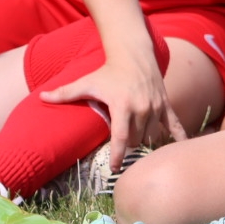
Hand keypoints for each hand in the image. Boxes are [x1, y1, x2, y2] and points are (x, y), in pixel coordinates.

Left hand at [39, 48, 186, 162]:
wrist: (133, 54)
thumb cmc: (107, 71)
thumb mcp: (86, 82)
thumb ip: (64, 93)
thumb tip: (41, 97)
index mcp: (122, 106)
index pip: (121, 138)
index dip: (118, 156)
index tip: (115, 169)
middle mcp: (142, 108)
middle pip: (136, 140)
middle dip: (129, 144)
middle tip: (121, 144)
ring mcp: (156, 108)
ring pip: (152, 137)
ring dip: (145, 141)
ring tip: (137, 140)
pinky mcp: (166, 105)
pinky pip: (175, 126)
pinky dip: (179, 138)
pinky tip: (183, 150)